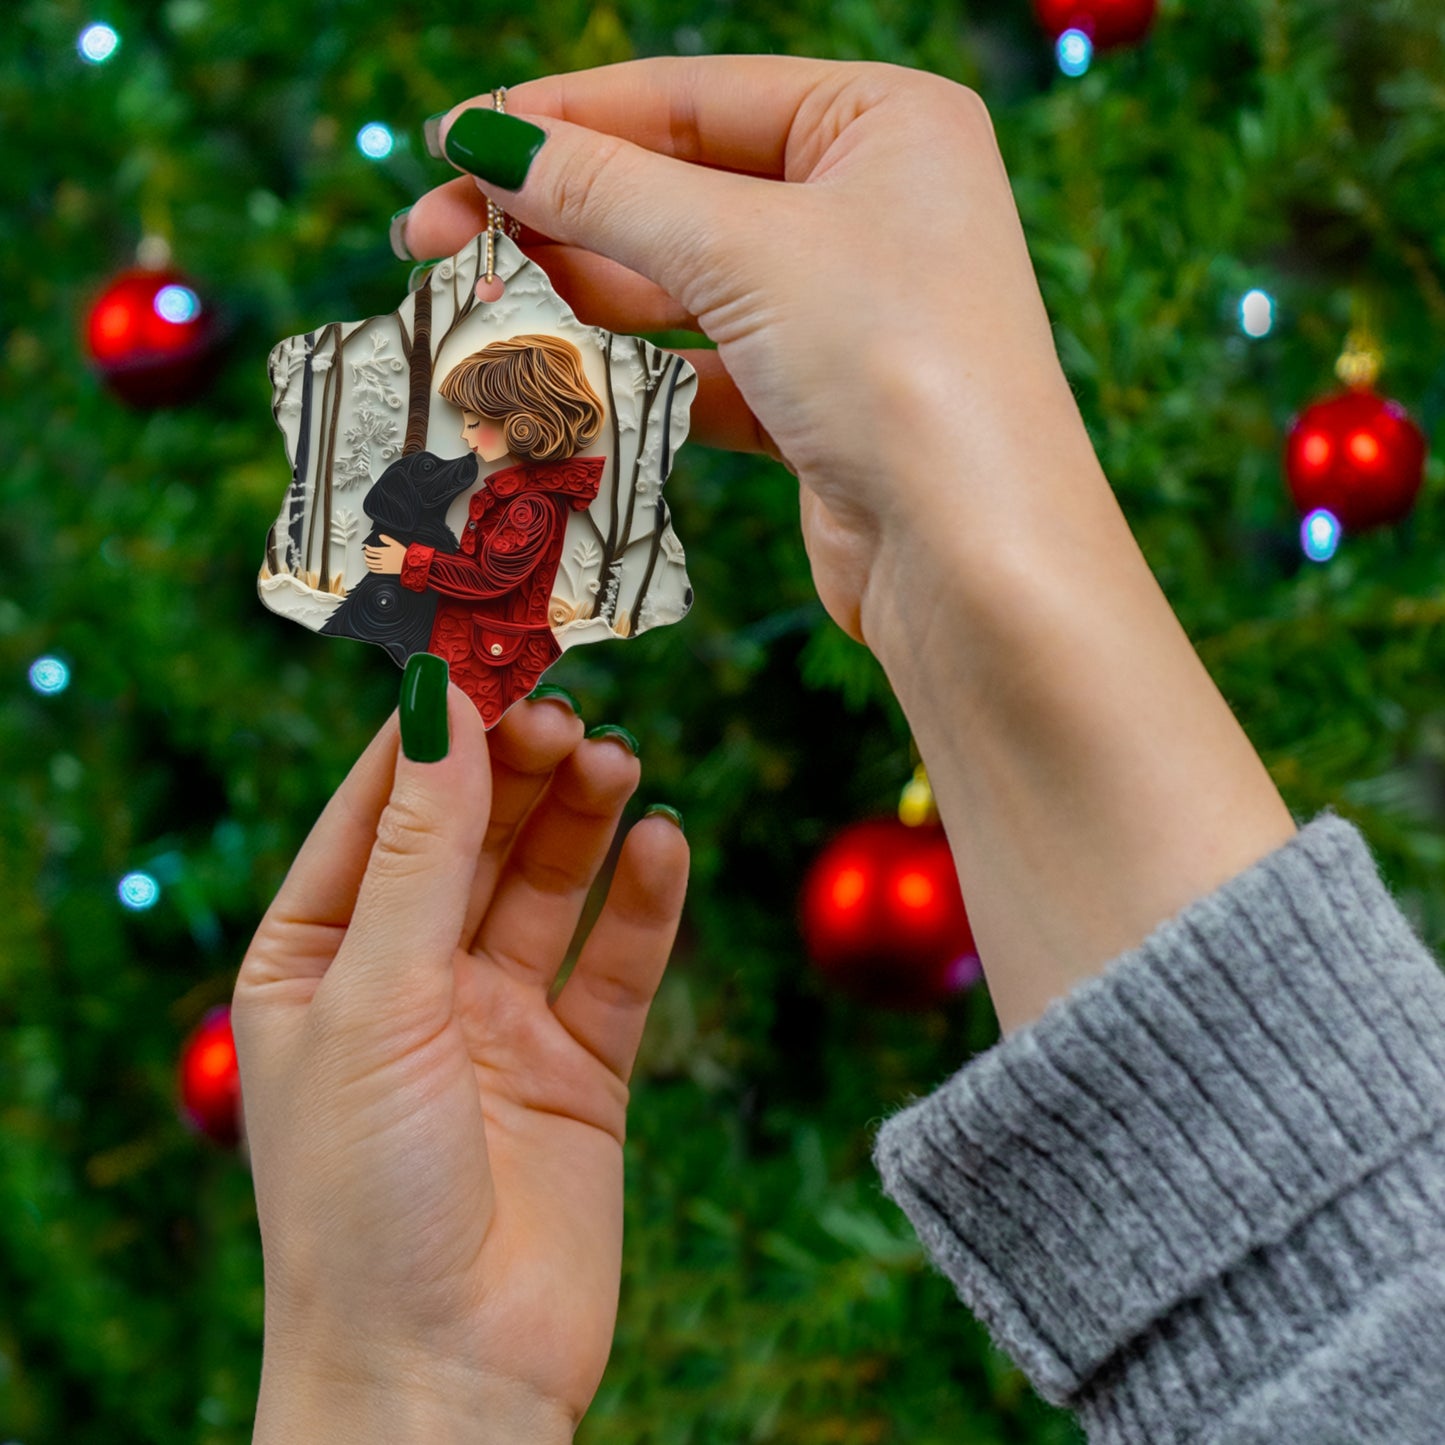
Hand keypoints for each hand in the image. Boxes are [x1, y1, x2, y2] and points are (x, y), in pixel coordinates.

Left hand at [232, 691, 687, 1440]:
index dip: (434, 731)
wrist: (446, 1379)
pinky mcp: (579, 1067)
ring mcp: (498, 1022)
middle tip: (569, 707)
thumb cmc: (363, 1199)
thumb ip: (419, 851)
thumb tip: (439, 705)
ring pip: (549, 885)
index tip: (489, 653)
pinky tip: (664, 843)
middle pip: (473, 836)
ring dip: (583, 819)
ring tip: (619, 760)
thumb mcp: (376, 1000)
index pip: (378, 810)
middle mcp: (408, 980)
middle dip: (518, 768)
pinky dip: (644, 901)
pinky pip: (617, 962)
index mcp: (319, 959)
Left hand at [362, 534, 406, 574]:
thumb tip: (380, 536)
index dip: (367, 548)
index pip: (371, 549)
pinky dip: (371, 568)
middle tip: (366, 552)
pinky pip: (375, 570)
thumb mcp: (396, 543)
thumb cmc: (403, 553)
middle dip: (366, 554)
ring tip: (366, 559)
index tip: (367, 546)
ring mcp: (383, 565)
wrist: (408, 562)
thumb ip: (387, 539)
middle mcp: (382, 558)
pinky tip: (370, 566)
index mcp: (384, 551)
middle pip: (370, 556)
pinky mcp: (385, 571)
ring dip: (367, 561)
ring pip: (371, 563)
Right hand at [402, 57, 1094, 642]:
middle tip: (429, 237)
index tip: (452, 141)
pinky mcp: (818, 403)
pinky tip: (551, 378)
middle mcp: (870, 206)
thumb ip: (608, 190)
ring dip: (578, 296)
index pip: (691, 97)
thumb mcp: (743, 249)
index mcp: (882, 121)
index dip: (563, 117)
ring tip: (470, 305)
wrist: (974, 558)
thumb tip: (487, 140)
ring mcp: (845, 310)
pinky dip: (631, 375)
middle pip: (677, 189)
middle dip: (554, 213)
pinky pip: (702, 368)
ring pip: (682, 285)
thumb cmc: (894, 364)